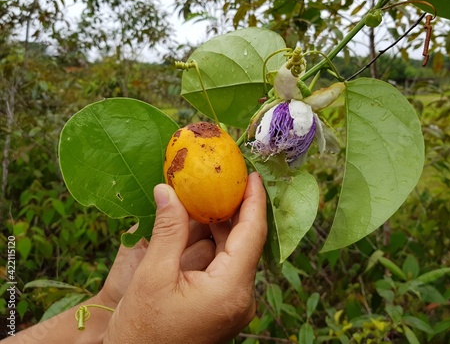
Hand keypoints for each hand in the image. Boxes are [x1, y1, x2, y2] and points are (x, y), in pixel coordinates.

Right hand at [103, 172, 266, 343]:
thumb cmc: (142, 332)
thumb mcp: (152, 276)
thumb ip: (168, 229)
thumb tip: (168, 190)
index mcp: (230, 289)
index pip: (253, 234)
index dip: (254, 201)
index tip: (253, 175)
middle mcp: (241, 298)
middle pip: (246, 242)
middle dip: (235, 209)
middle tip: (225, 179)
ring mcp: (235, 304)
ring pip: (236, 254)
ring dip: (223, 226)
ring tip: (208, 196)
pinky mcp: (225, 306)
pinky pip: (227, 266)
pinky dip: (216, 244)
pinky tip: (200, 227)